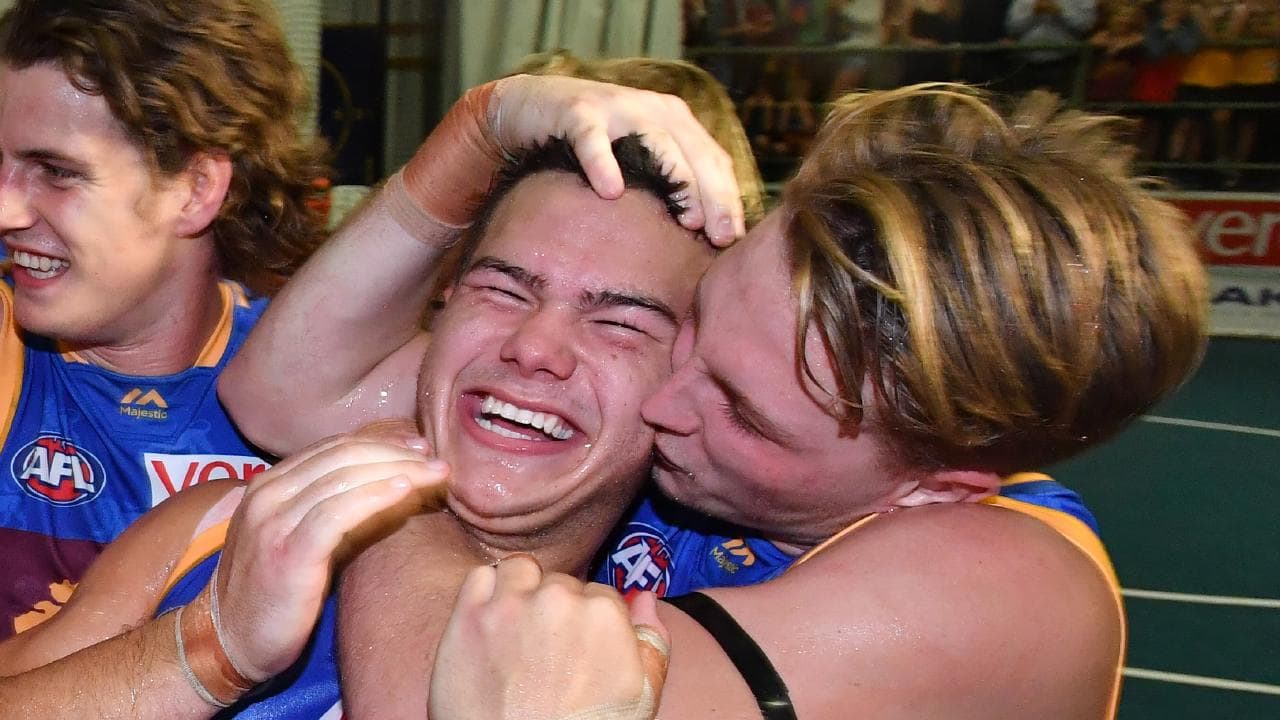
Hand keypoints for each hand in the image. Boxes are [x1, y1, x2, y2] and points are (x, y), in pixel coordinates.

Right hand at [206, 432, 448, 680]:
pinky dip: (374, 496)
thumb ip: (332, 508)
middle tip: (436, 460)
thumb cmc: (273, 592)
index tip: (419, 449)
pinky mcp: (287, 551)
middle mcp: (269, 493)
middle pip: (344, 456)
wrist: (227, 641)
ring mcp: (274, 520)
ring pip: (346, 478)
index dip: (381, 443)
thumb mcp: (299, 537)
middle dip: (397, 453)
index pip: (334, 447)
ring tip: (434, 474)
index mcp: (270, 484)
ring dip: (397, 471)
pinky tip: (403, 491)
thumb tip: (389, 485)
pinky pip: (338, 513)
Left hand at [429, 555, 670, 719]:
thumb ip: (652, 641)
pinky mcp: (469, 616)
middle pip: (560, 584)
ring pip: (520, 571)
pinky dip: (486, 593)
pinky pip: (480, 577)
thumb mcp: (641, 695)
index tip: (574, 651)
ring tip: (517, 634)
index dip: (587, 624)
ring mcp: (510, 605)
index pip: (599, 595)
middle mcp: (559, 599)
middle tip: (545, 653)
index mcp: (605, 614)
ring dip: (521, 592)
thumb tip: (645, 597)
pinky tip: (490, 626)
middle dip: (555, 610)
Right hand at [489, 74, 743, 244]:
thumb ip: (665, 185)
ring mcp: (616, 108)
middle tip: (719, 237)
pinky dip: (604, 163)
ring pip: (658, 143)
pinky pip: (593, 138)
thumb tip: (697, 237)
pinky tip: (612, 192)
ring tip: (688, 220)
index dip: (728, 199)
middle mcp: (652, 110)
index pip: (713, 160)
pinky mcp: (577, 111)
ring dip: (678, 181)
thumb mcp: (636, 160)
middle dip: (714, 197)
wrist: (530, 107)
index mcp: (674, 121)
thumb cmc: (592, 146)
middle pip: (696, 153)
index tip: (732, 239)